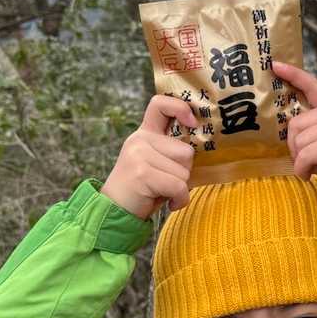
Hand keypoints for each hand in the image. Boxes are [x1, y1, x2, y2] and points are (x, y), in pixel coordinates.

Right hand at [102, 95, 197, 218]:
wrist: (113, 212)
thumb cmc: (143, 190)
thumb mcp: (156, 164)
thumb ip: (172, 151)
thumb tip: (203, 143)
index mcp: (144, 134)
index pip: (161, 104)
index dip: (181, 108)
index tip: (192, 123)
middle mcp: (140, 140)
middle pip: (186, 151)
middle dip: (184, 172)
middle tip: (166, 183)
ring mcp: (139, 155)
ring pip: (184, 170)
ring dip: (181, 188)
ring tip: (163, 192)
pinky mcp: (142, 173)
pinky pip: (179, 185)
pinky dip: (179, 199)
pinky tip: (170, 204)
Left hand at [273, 61, 316, 203]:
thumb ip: (315, 130)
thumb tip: (290, 132)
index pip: (313, 87)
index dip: (293, 75)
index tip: (275, 64)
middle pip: (295, 124)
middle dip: (295, 148)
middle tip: (308, 162)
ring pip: (298, 141)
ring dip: (301, 161)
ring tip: (316, 169)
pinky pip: (305, 155)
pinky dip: (303, 170)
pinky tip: (311, 176)